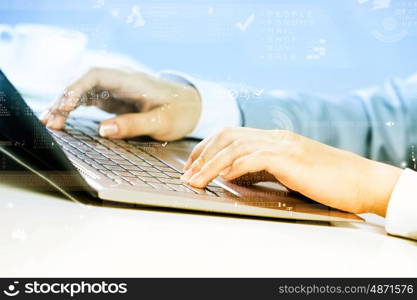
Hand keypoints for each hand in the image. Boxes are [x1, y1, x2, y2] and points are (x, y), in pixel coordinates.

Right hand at [40, 67, 200, 140]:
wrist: (189, 106)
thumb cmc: (179, 112)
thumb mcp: (161, 122)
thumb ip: (133, 125)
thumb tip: (103, 130)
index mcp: (132, 81)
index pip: (97, 75)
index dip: (78, 87)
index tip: (65, 104)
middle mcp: (120, 81)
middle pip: (85, 83)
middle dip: (65, 99)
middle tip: (50, 121)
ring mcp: (115, 89)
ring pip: (83, 91)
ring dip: (65, 105)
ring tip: (50, 123)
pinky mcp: (114, 99)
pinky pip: (88, 100)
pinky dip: (74, 109)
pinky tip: (62, 119)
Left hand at [181, 127, 401, 215]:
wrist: (362, 180)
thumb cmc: (327, 180)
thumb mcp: (288, 172)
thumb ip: (262, 169)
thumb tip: (233, 175)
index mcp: (274, 139)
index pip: (231, 136)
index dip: (207, 149)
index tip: (193, 166)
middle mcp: (275, 137)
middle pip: (227, 136)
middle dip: (201, 155)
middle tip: (186, 174)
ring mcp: (284, 145)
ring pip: (235, 147)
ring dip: (210, 165)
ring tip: (195, 181)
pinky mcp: (291, 158)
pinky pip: (255, 157)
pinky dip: (235, 166)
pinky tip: (223, 177)